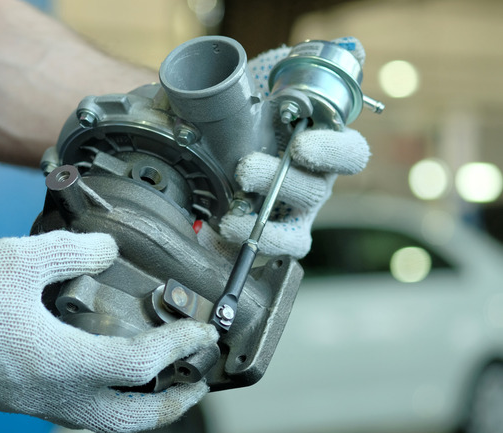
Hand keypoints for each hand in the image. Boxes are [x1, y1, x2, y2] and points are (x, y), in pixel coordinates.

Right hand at [0, 231, 218, 432]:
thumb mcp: (19, 257)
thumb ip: (74, 251)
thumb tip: (109, 250)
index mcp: (59, 360)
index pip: (140, 364)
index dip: (178, 347)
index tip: (200, 332)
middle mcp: (52, 392)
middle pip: (130, 418)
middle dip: (174, 403)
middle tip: (197, 378)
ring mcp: (34, 401)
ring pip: (104, 422)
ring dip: (142, 409)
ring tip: (162, 384)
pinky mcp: (18, 397)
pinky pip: (78, 413)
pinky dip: (108, 402)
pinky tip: (107, 373)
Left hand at [218, 37, 370, 257]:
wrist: (215, 144)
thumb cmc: (253, 116)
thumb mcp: (274, 81)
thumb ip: (307, 64)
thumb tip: (350, 47)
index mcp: (323, 149)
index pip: (350, 154)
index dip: (332, 151)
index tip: (301, 145)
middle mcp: (315, 184)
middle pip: (315, 191)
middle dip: (280, 181)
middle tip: (245, 170)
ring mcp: (294, 215)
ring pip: (295, 229)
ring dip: (262, 223)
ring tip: (231, 215)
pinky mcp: (270, 237)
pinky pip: (270, 252)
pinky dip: (250, 246)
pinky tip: (224, 232)